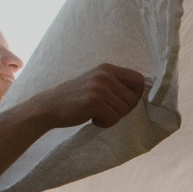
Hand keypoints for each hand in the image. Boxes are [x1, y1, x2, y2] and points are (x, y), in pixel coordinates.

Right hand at [26, 63, 149, 131]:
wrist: (49, 106)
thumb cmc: (76, 99)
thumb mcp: (97, 83)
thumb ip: (116, 85)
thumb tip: (143, 92)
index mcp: (107, 68)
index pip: (139, 80)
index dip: (136, 95)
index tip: (123, 103)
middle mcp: (105, 74)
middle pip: (133, 98)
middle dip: (123, 110)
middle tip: (106, 111)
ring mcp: (99, 87)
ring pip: (124, 110)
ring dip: (112, 118)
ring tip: (96, 113)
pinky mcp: (94, 101)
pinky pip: (114, 118)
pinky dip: (105, 123)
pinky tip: (93, 119)